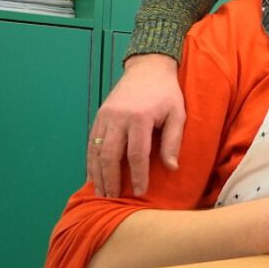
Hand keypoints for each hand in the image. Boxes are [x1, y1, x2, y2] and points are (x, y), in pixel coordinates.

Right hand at [87, 54, 184, 197]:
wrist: (148, 68)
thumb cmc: (166, 93)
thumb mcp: (178, 114)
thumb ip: (173, 141)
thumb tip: (171, 168)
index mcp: (139, 118)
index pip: (136, 154)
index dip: (138, 175)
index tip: (139, 192)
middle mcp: (118, 118)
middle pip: (110, 155)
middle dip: (111, 179)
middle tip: (114, 198)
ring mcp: (105, 117)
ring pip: (96, 151)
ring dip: (97, 173)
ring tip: (101, 192)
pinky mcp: (99, 116)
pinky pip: (91, 142)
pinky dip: (91, 161)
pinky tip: (94, 175)